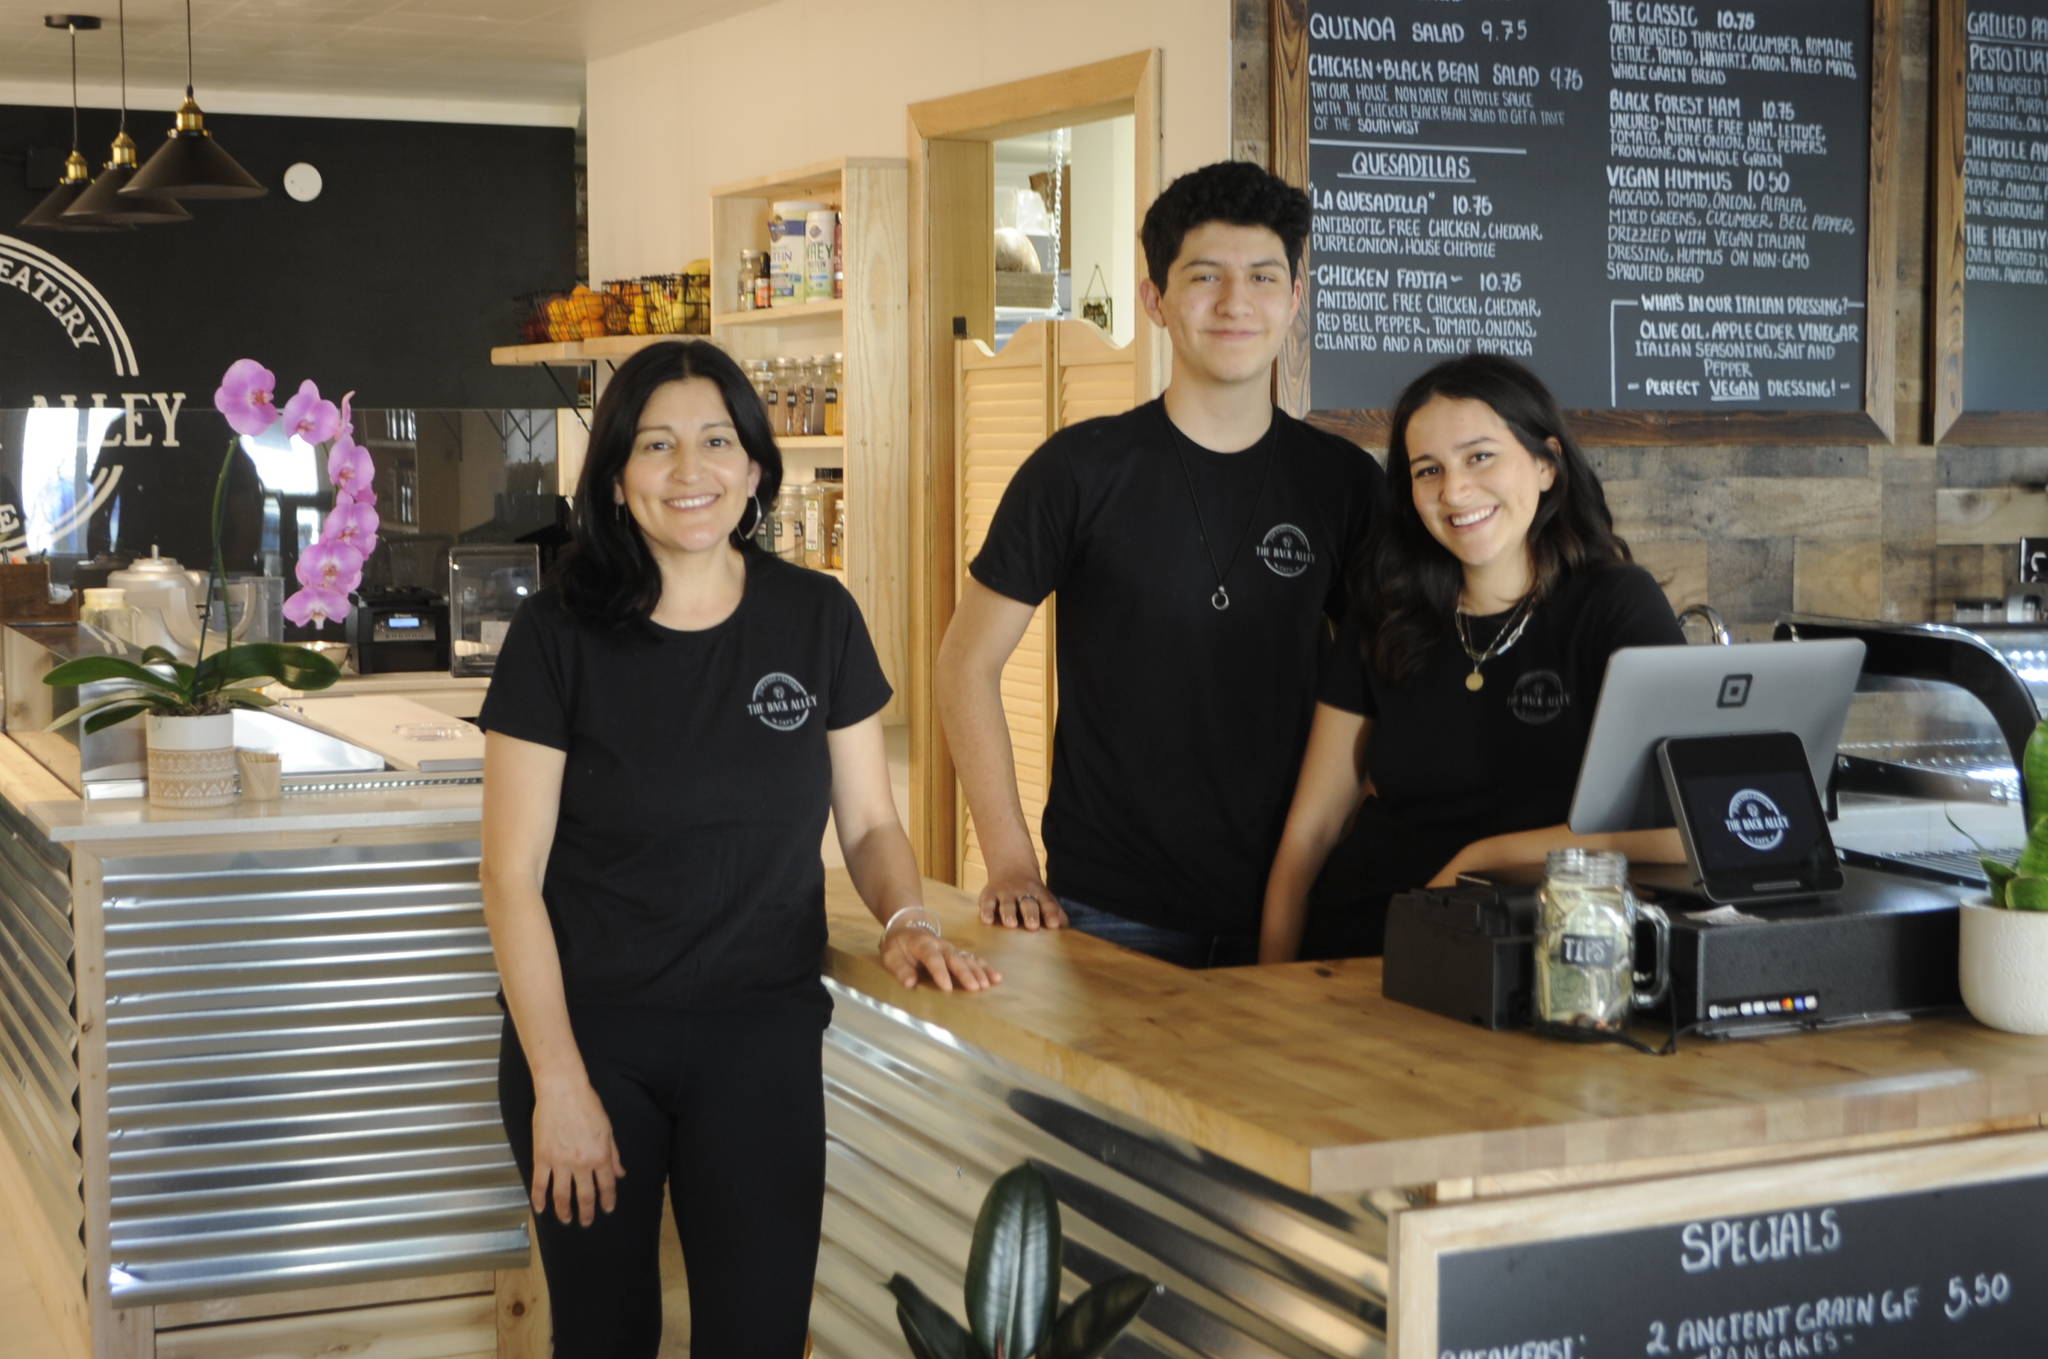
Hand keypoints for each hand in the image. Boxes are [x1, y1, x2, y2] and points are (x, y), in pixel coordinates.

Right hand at [530, 1076, 624, 1226]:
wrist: (563, 1091)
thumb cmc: (587, 1105)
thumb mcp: (608, 1129)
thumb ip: (613, 1154)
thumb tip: (620, 1172)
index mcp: (600, 1156)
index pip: (607, 1185)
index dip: (608, 1199)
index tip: (607, 1209)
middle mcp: (581, 1163)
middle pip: (585, 1195)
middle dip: (587, 1212)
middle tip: (586, 1222)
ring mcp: (560, 1162)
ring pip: (562, 1195)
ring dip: (564, 1211)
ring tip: (566, 1219)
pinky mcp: (542, 1157)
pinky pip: (540, 1184)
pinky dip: (539, 1199)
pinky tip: (540, 1209)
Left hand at [880, 921, 1002, 991]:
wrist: (906, 927)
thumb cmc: (898, 946)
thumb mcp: (890, 956)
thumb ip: (900, 969)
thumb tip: (910, 983)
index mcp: (923, 945)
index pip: (933, 958)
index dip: (940, 972)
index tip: (947, 988)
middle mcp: (941, 945)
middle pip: (955, 958)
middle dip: (966, 973)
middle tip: (975, 987)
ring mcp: (951, 948)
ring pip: (967, 958)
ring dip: (979, 971)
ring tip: (989, 984)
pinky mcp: (958, 953)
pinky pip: (973, 959)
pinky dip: (985, 967)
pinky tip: (996, 977)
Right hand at [977, 870, 1066, 929]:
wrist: (1011, 868)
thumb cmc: (1032, 893)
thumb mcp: (1045, 898)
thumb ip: (1055, 912)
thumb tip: (1065, 926)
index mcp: (1039, 895)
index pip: (1047, 904)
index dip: (1051, 914)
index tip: (1054, 925)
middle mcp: (1023, 893)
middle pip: (1028, 904)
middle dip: (1030, 914)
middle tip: (1032, 926)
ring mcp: (1005, 893)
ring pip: (1007, 903)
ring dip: (1009, 913)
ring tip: (1010, 924)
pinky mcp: (989, 895)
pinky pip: (987, 903)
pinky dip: (986, 911)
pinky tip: (987, 920)